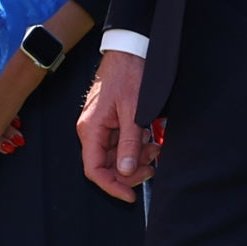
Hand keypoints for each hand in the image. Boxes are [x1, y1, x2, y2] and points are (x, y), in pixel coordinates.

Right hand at [77, 48, 156, 196]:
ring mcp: (100, 126)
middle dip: (130, 171)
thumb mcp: (134, 112)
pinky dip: (136, 146)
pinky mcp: (110, 122)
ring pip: (116, 156)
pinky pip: (121, 143)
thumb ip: (130, 143)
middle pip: (106, 165)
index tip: (131, 196)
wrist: (130, 49)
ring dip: (137, 158)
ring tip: (155, 149)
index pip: (94, 170)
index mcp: (91, 129)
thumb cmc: (129, 74)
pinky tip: (150, 141)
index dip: (112, 186)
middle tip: (152, 167)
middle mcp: (91, 130)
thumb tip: (127, 171)